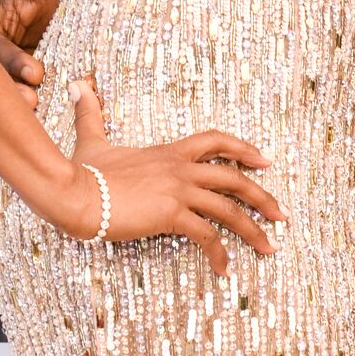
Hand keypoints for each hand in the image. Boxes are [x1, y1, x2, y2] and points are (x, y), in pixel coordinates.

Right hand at [64, 80, 281, 274]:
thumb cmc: (81, 170)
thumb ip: (91, 114)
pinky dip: (219, 253)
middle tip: (281, 213)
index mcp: (168, 153)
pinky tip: (225, 268)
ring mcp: (178, 191)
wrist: (73, 191)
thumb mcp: (91, 139)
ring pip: (229, 209)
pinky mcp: (171, 214)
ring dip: (254, 229)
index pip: (215, 142)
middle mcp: (180, 170)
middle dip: (262, 196)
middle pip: (234, 179)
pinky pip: (206, 236)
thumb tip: (78, 86)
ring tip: (269, 247)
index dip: (243, 149)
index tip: (263, 160)